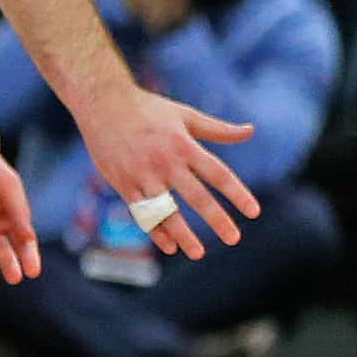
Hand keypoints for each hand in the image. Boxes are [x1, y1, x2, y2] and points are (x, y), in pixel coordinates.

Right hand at [71, 85, 255, 258]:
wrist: (102, 102)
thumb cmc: (149, 109)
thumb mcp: (186, 115)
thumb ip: (219, 129)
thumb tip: (251, 131)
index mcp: (185, 146)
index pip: (218, 174)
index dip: (237, 194)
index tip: (254, 212)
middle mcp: (165, 162)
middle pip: (196, 197)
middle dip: (216, 220)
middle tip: (234, 238)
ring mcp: (142, 175)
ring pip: (165, 211)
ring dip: (182, 234)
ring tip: (198, 253)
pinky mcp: (122, 183)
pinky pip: (141, 212)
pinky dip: (155, 230)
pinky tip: (169, 246)